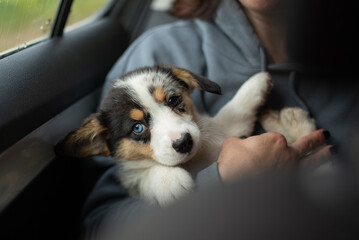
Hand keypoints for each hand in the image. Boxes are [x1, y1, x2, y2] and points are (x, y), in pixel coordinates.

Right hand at [217, 129, 331, 181]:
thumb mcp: (231, 144)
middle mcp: (287, 154)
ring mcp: (291, 171)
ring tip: (330, 151)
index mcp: (274, 140)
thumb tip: (241, 144)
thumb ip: (240, 142)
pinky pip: (307, 180)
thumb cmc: (234, 163)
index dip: (267, 144)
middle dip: (316, 139)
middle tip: (324, 135)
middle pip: (305, 145)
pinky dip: (313, 177)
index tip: (257, 151)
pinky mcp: (291, 186)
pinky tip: (317, 177)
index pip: (276, 139)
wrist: (235, 184)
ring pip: (311, 161)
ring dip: (322, 156)